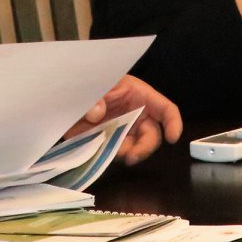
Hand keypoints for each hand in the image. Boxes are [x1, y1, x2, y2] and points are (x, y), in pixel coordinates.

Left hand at [60, 76, 182, 164]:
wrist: (68, 97)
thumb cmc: (89, 83)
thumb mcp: (93, 84)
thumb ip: (95, 97)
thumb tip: (96, 114)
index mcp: (139, 95)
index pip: (165, 109)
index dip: (173, 123)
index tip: (172, 138)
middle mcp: (136, 114)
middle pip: (152, 135)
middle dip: (144, 148)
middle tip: (130, 158)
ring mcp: (124, 130)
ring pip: (136, 148)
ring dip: (126, 154)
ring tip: (109, 151)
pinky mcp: (111, 141)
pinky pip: (118, 153)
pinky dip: (112, 156)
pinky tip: (101, 151)